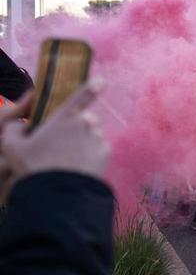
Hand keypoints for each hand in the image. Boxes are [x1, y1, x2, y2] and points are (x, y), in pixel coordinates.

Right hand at [0, 82, 109, 202]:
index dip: (93, 86)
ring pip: (91, 136)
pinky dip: (89, 156)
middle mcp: (86, 124)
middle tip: (59, 145)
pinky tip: (75, 168)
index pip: (83, 94)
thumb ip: (13, 129)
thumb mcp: (12, 146)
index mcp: (65, 116)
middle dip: (76, 128)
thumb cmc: (33, 166)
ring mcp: (98, 139)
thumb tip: (19, 124)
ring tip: (64, 161)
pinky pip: (97, 150)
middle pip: (85, 120)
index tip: (100, 81)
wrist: (58, 193)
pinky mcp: (105, 155)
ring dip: (82, 143)